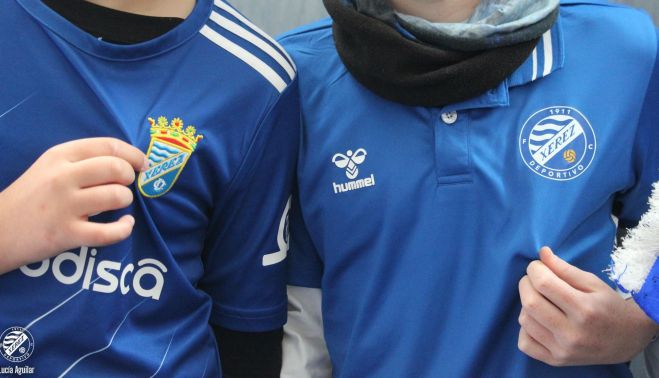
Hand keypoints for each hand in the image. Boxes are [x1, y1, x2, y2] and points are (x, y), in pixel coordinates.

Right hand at [0, 138, 147, 273]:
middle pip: (116, 169)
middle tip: (127, 185)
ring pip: (117, 197)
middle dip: (130, 177)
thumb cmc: (30, 197)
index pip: (108, 146)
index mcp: (59, 156)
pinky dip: (125, 229)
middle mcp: (62, 177)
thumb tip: (127, 161)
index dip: (133, 154)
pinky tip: (125, 224)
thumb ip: (82, 161)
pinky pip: (109, 232)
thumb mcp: (49, 167)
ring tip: (119, 205)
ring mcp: (64, 206)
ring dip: (126, 201)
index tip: (142, 164)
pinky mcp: (66, 234)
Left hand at [518, 247, 658, 365]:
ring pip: (524, 321)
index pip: (543, 283)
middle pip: (530, 303)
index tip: (537, 266)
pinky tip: (537, 321)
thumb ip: (564, 268)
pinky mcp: (556, 361)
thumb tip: (541, 253)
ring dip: (525, 304)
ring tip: (540, 300)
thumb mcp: (592, 282)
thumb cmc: (609, 306)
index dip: (534, 269)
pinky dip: (525, 328)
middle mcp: (572, 333)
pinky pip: (524, 343)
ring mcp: (563, 350)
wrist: (627, 339)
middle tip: (533, 279)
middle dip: (525, 284)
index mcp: (584, 308)